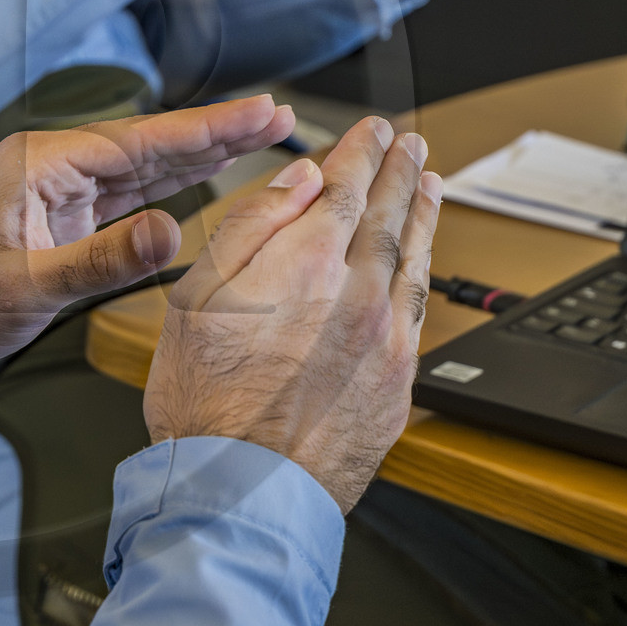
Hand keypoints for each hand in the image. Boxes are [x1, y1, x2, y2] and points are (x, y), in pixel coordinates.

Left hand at [0, 94, 295, 402]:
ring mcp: (56, 189)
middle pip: (149, 142)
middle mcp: (50, 166)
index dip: (206, 128)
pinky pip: (127, 191)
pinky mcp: (61, 215)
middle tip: (278, 115)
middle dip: (216, 130)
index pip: (139, 141)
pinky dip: (170, 182)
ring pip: (143, 165)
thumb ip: (101, 261)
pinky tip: (204, 172)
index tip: (257, 112)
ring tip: (259, 135)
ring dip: (200, 153)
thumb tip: (170, 233)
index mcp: (39, 165)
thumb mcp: (29, 289)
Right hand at [142, 117, 440, 513]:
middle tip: (410, 144)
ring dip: (424, 213)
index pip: (345, 188)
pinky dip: (426, 269)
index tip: (371, 131)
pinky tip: (422, 260)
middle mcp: (357, 295)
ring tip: (429, 183)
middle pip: (388, 215)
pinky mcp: (400, 381)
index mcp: (304, 266)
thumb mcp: (197, 299)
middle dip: (400, 171)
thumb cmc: (204, 405)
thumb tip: (297, 180)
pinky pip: (420, 308)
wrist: (243, 493)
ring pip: (415, 258)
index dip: (361, 152)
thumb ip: (250, 228)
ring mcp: (385, 338)